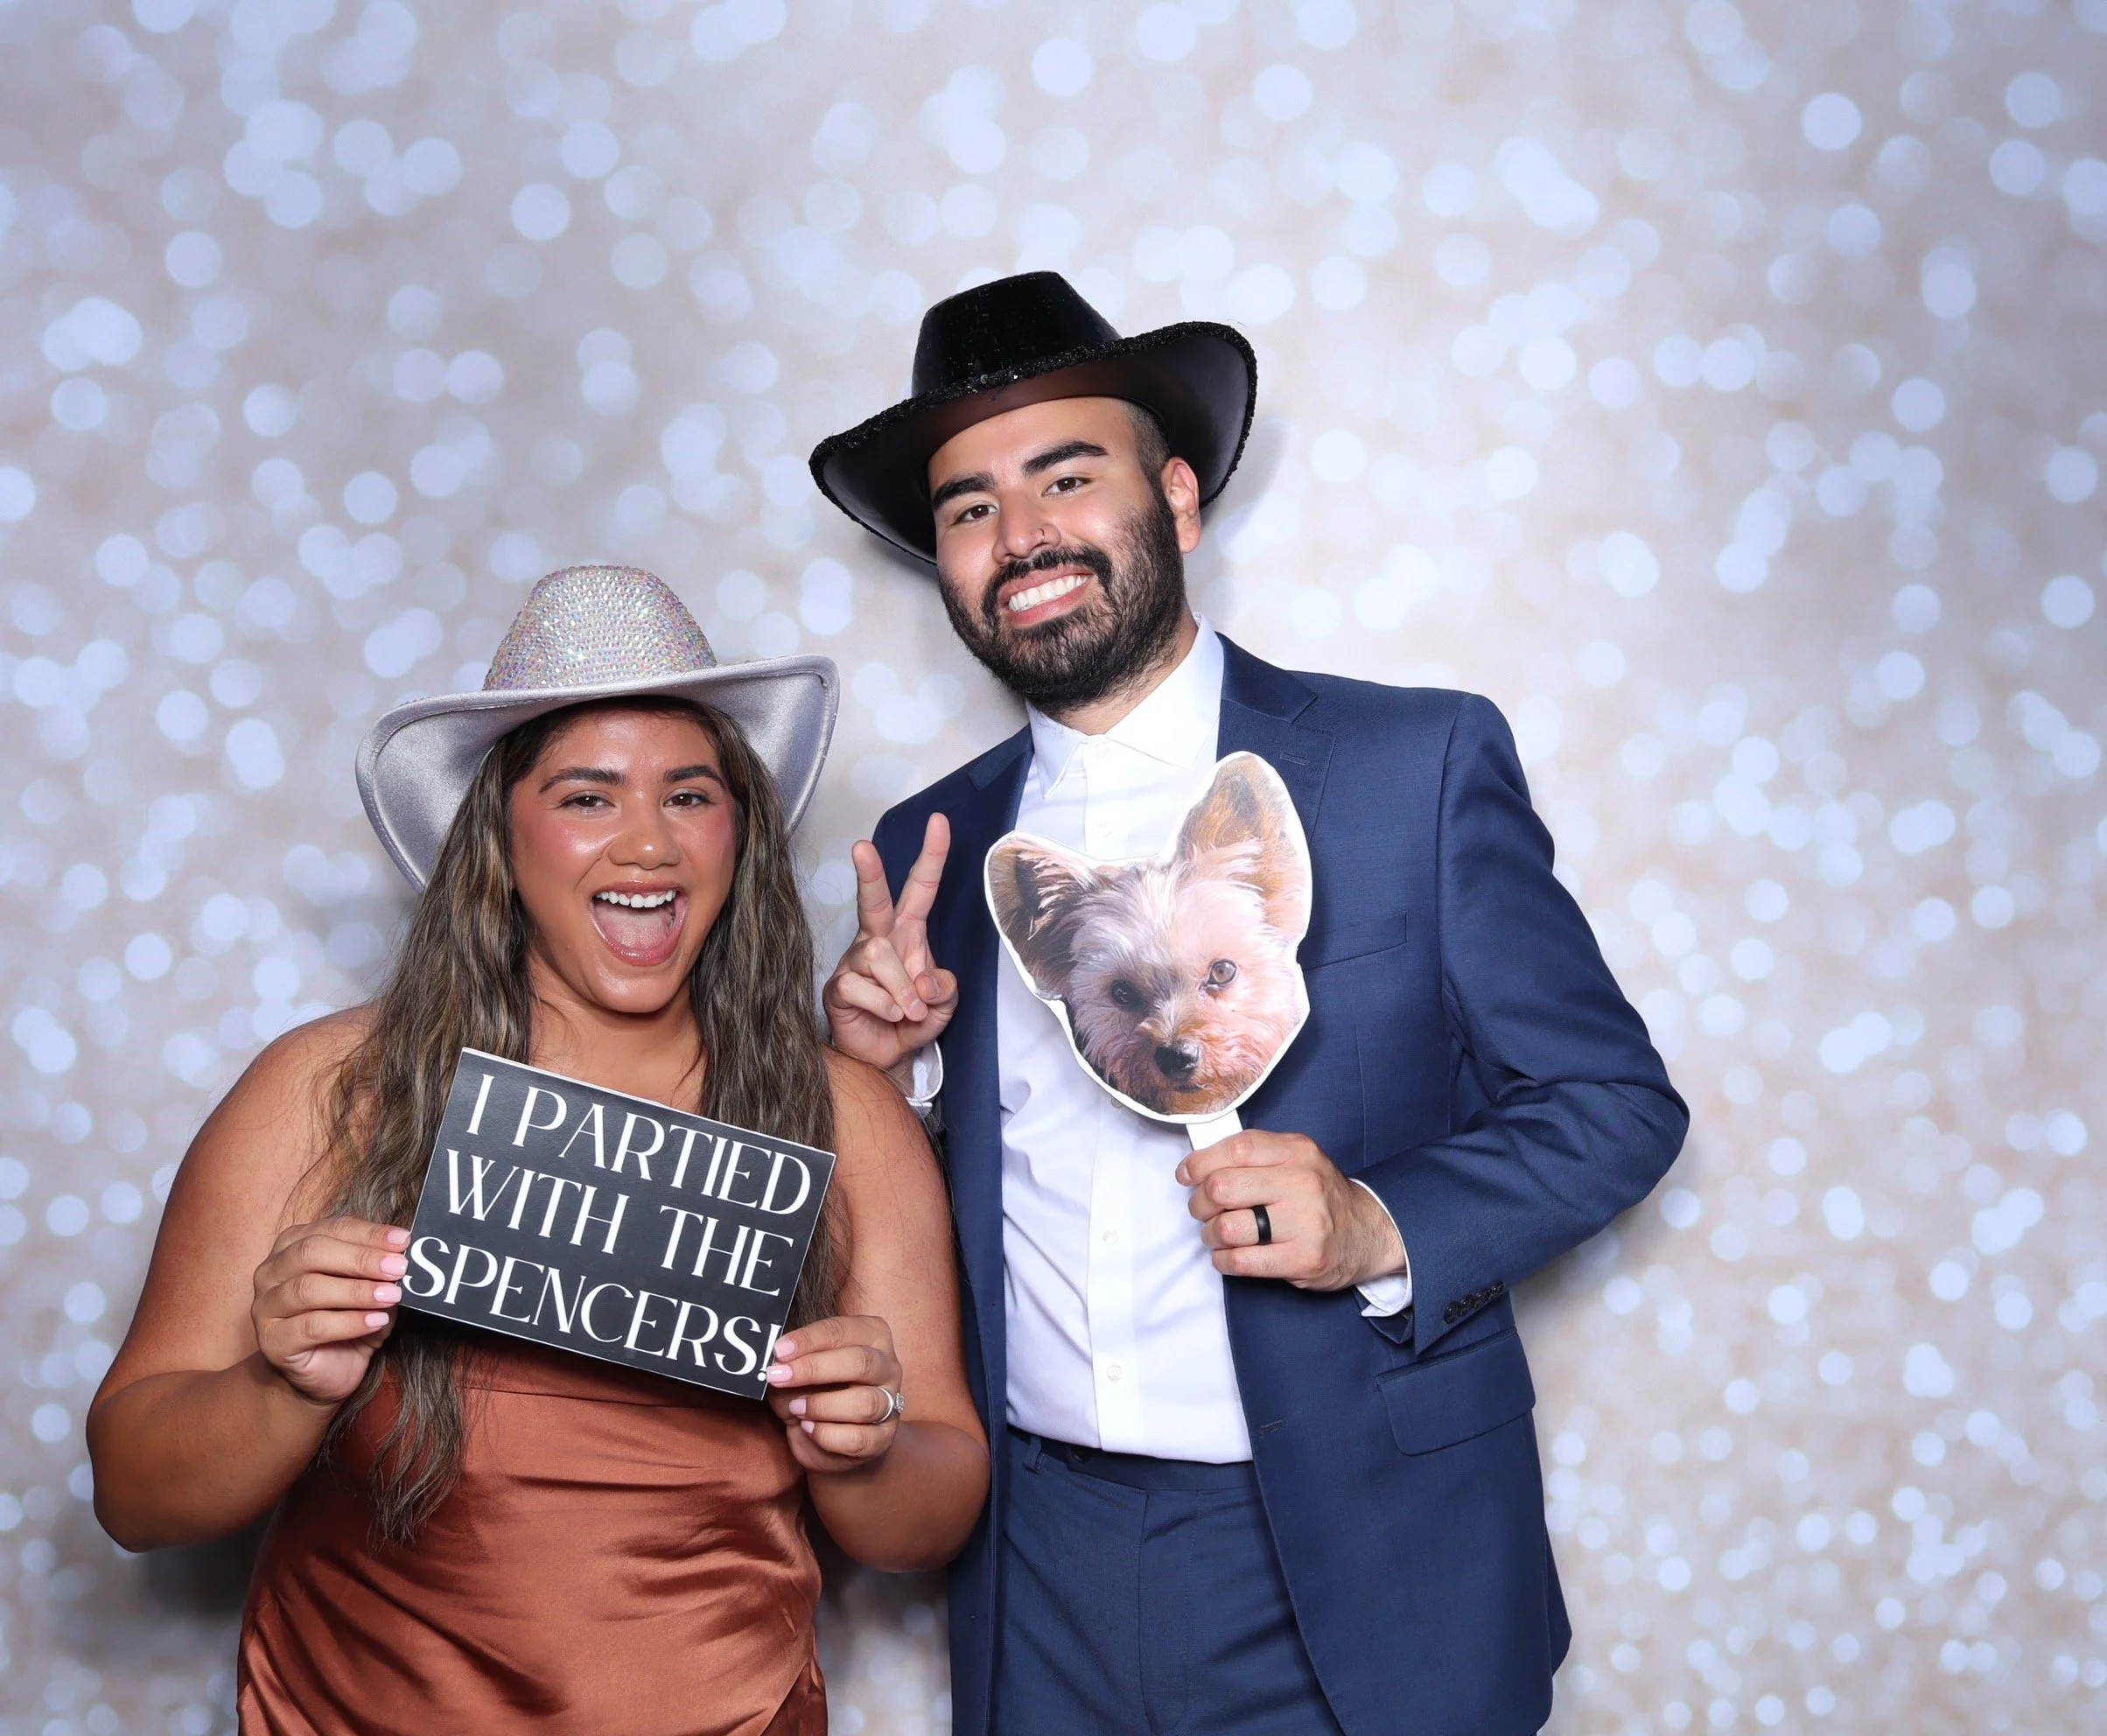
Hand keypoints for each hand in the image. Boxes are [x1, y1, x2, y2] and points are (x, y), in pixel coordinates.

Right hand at [251, 1216, 409, 1405]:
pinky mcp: (271, 1341)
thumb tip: (404, 1252)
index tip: (404, 1240)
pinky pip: (311, 1326)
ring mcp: (266, 1307)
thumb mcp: (369, 1288)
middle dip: (361, 1258)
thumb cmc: (347, 1321)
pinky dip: (349, 1322)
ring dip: (357, 1291)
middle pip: (313, 1252)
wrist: (326, 1372)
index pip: (332, 1229)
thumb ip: (379, 1268)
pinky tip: (376, 1321)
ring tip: (392, 1296)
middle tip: (399, 1267)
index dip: (369, 1233)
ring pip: (309, 1288)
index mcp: (293, 1246)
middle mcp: (272, 1272)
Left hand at [764, 1315, 904, 1473]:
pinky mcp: (883, 1438)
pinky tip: (809, 1429)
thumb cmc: (818, 1392)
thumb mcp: (801, 1373)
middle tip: (779, 1377)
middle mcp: (887, 1366)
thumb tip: (777, 1367)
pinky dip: (826, 1435)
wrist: (837, 1440)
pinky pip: (857, 1439)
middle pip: (860, 1362)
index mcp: (871, 1335)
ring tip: (795, 1408)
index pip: (842, 1330)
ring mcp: (890, 1403)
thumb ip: (792, 1366)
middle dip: (814, 1369)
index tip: (779, 1351)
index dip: (809, 1339)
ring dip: (821, 1406)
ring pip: (863, 1403)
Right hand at [822, 814, 958, 1079]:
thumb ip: (945, 989)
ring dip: (902, 986)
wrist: (884, 1058)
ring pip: (878, 954)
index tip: (939, 823)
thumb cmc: (911, 1021)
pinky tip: (888, 1016)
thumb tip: (928, 980)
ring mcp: (855, 961)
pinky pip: (860, 985)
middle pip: (874, 900)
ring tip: (910, 1010)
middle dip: (870, 873)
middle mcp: (879, 939)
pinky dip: (884, 1005)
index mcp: (909, 933)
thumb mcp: (943, 1005)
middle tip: (863, 848)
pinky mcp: (838, 986)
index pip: (920, 888)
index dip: (931, 856)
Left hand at [1179, 1132, 1405, 1291]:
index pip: (1236, 1148)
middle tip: (1201, 1210)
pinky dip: (1223, 1260)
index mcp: (1297, 1151)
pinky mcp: (1303, 1259)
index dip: (1200, 1162)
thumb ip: (1255, 1155)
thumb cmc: (1318, 1195)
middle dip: (1199, 1202)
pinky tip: (1228, 1256)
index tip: (1186, 1175)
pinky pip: (1242, 1262)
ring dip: (1210, 1234)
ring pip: (1228, 1227)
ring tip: (1217, 1235)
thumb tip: (1197, 1164)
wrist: (1367, 1232)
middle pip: (1223, 1188)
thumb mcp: (1296, 1159)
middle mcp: (1302, 1183)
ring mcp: (1305, 1223)